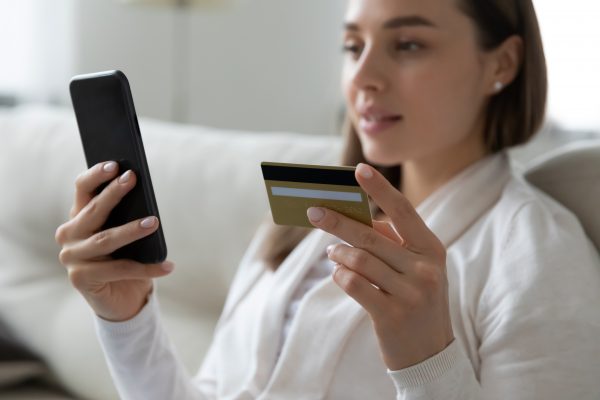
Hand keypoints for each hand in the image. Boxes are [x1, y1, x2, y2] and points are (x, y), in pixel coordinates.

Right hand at [55, 161, 173, 321]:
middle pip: (93, 211)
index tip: (114, 164)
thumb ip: (128, 217)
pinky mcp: (81, 279)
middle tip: (132, 178)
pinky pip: (119, 269)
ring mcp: (72, 258)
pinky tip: (167, 265)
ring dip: (132, 230)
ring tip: (154, 222)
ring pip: (105, 239)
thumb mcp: (127, 235)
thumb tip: (145, 199)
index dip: (96, 175)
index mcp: (79, 217)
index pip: (82, 189)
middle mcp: (69, 235)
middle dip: (114, 192)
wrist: (122, 299)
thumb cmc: (127, 258)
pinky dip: (147, 268)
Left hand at [307, 163, 452, 370]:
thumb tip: (357, 220)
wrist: (431, 355)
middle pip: (370, 235)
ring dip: (338, 254)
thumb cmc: (417, 302)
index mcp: (431, 249)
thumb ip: (392, 243)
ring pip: (358, 259)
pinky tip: (339, 274)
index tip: (358, 169)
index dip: (380, 189)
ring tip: (332, 252)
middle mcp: (424, 268)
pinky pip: (353, 284)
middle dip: (337, 221)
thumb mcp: (416, 269)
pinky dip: (340, 275)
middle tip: (313, 211)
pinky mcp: (392, 315)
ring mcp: (411, 293)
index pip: (403, 211)